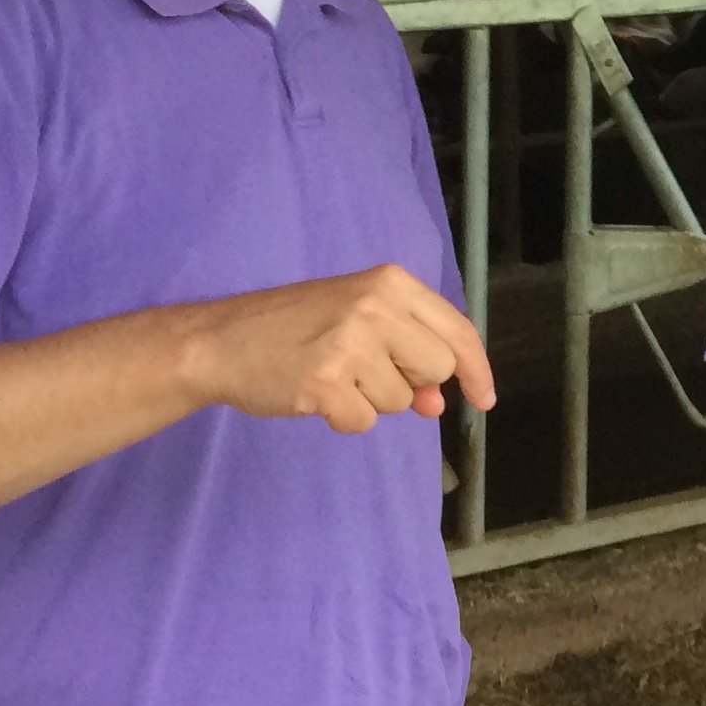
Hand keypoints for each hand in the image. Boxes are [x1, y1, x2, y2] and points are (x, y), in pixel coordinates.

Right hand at [181, 265, 495, 437]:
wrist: (221, 340)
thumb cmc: (293, 328)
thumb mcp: (358, 319)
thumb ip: (407, 350)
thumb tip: (439, 402)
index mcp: (391, 283)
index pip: (457, 330)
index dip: (476, 369)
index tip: (484, 398)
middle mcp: (376, 307)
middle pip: (436, 369)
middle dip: (410, 381)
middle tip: (364, 368)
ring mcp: (350, 344)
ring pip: (400, 401)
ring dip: (370, 399)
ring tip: (331, 374)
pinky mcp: (325, 383)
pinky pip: (363, 422)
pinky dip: (342, 418)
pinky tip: (314, 393)